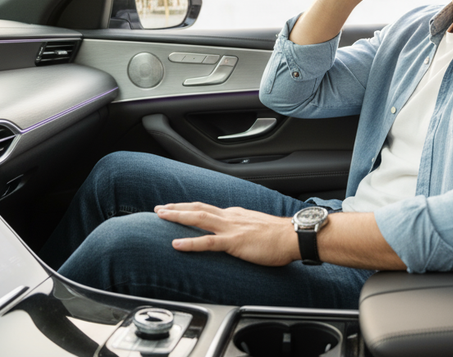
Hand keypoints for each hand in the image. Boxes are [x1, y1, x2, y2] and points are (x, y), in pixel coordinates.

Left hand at [154, 202, 298, 265]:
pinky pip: (208, 242)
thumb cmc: (280, 237)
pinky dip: (190, 243)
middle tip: (159, 208)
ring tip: (161, 216)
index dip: (190, 209)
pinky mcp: (234, 242)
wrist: (293, 236)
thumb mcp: (257, 229)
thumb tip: (238, 235)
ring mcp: (231, 228)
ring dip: (177, 216)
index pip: (208, 209)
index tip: (176, 209)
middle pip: (198, 209)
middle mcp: (230, 217)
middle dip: (177, 208)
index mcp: (235, 215)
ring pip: (198, 219)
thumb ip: (244, 230)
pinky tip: (175, 245)